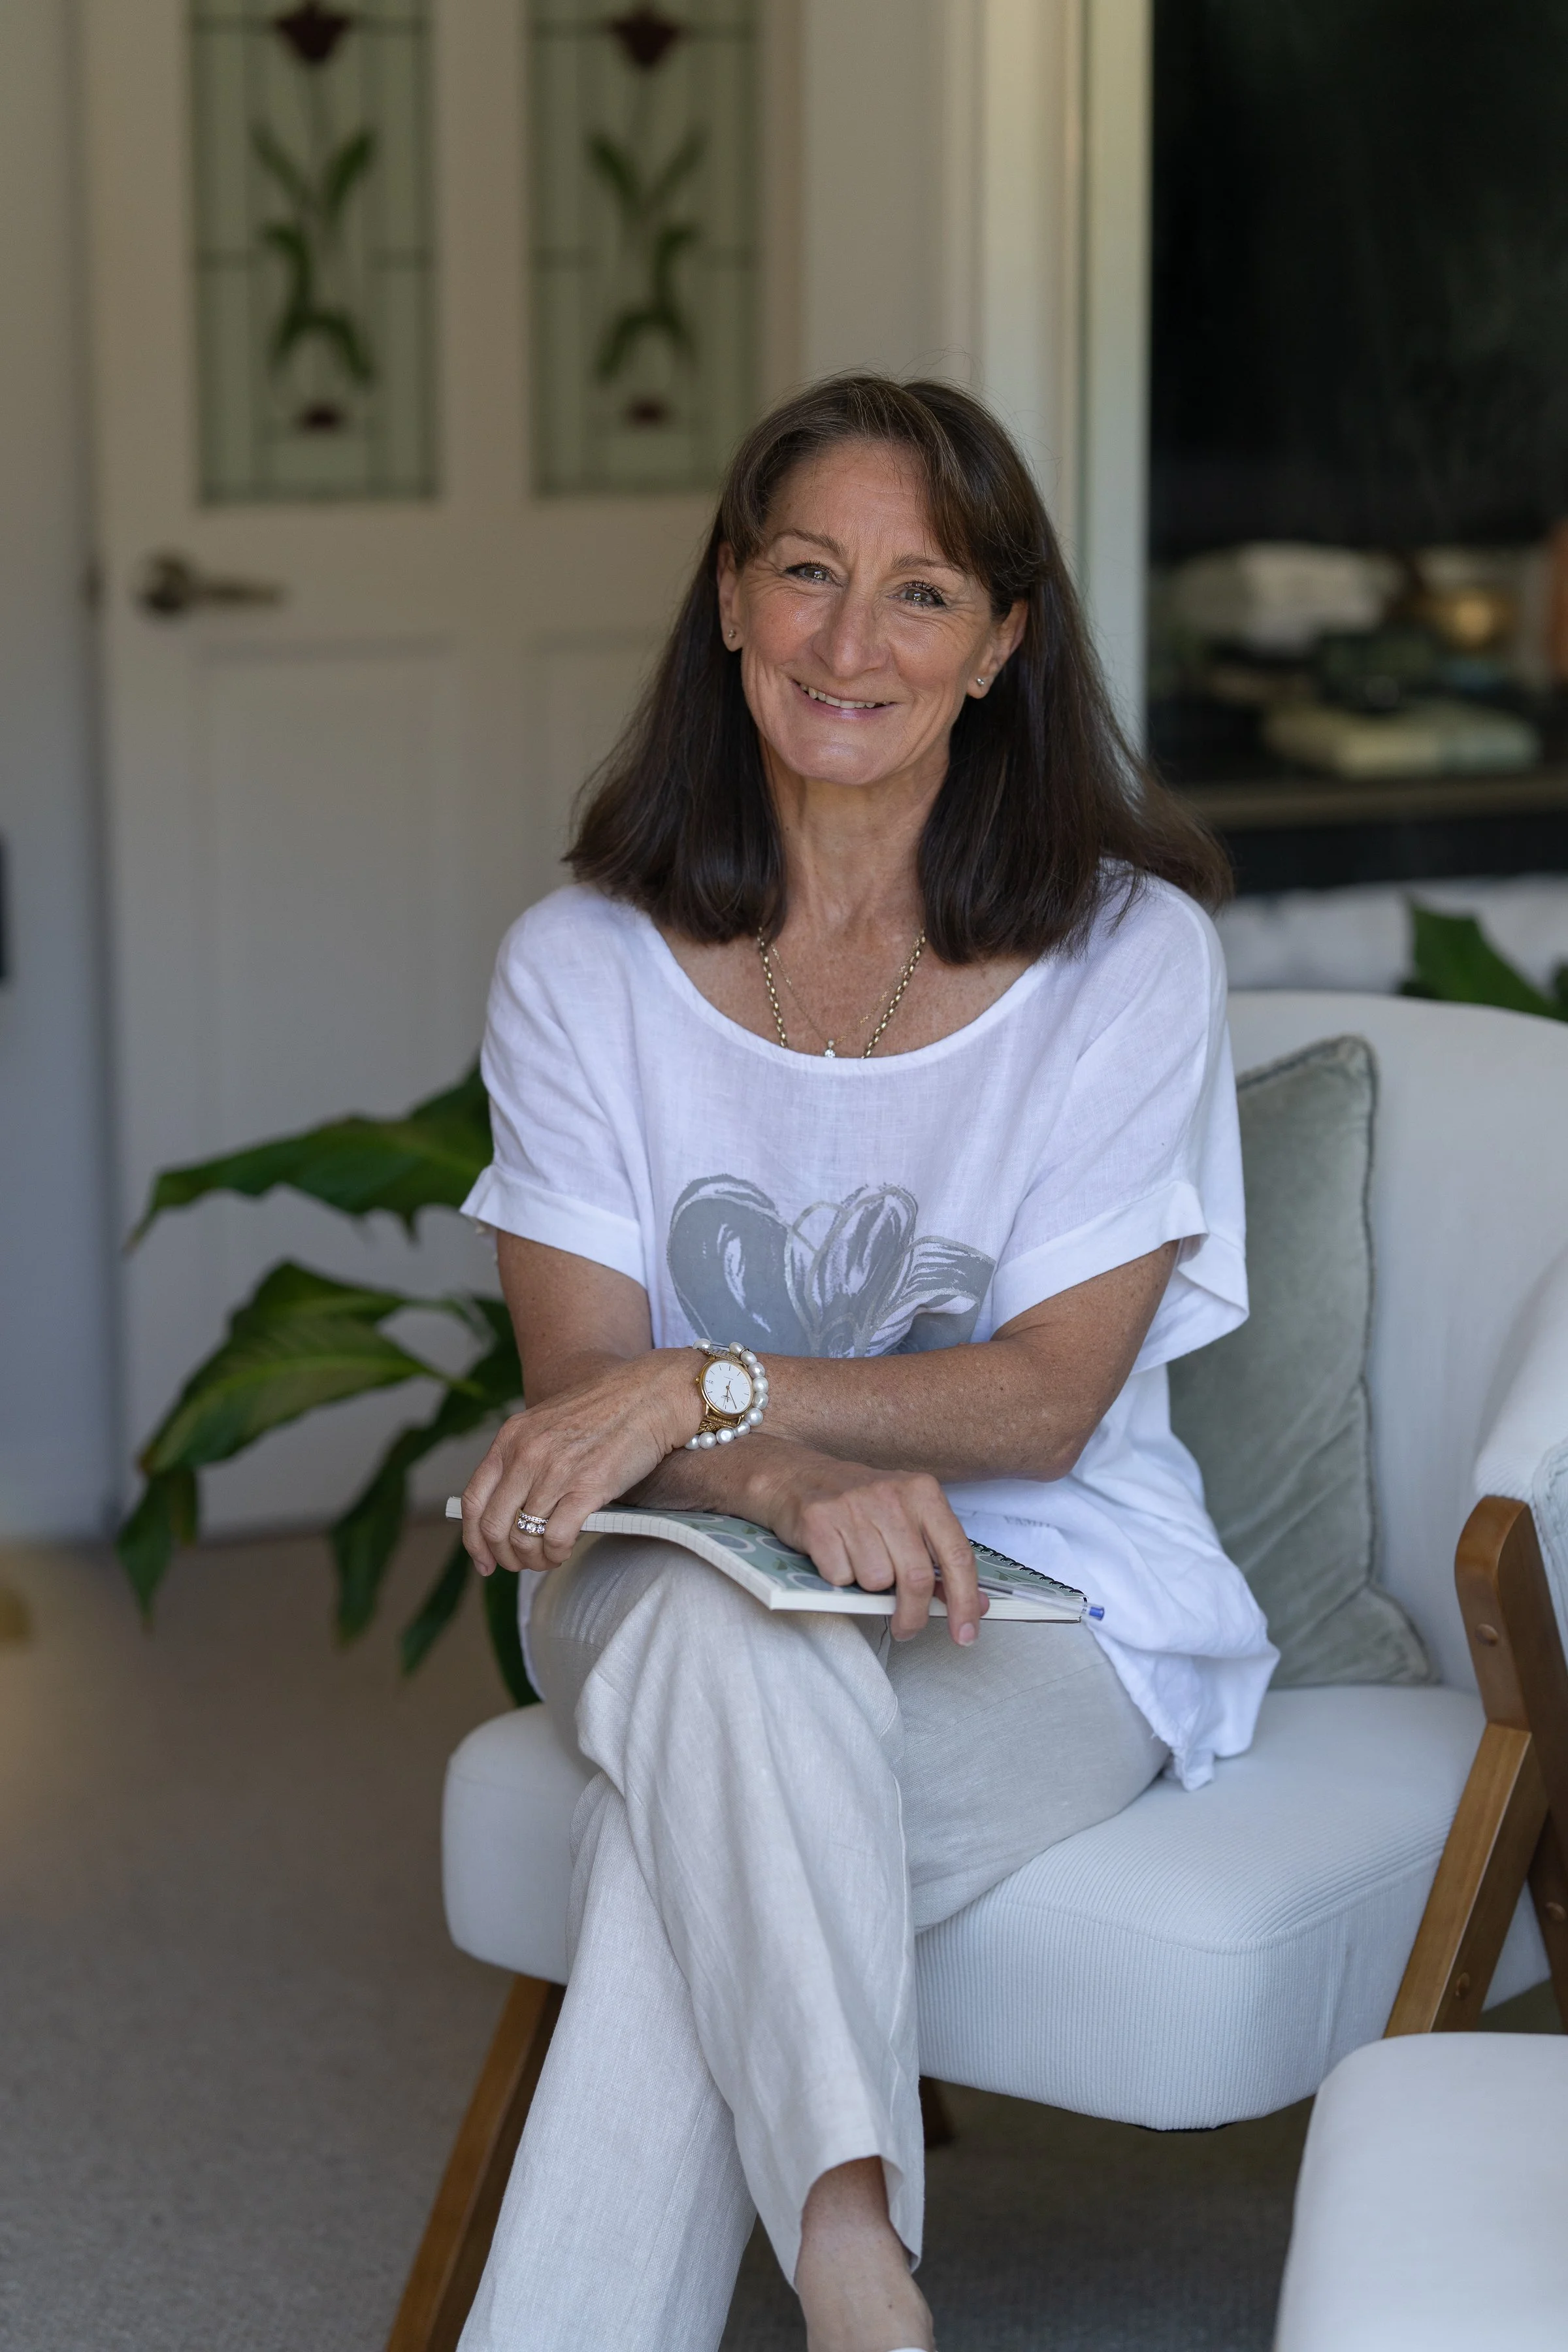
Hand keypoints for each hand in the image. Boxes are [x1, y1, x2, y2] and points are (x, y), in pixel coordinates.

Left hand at [462, 1350, 698, 1574]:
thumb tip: (509, 1506)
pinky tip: (564, 1551)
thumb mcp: (547, 1424)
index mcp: (510, 1438)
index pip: (474, 1500)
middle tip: (522, 1563)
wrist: (649, 1396)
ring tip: (547, 1559)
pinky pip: (555, 1539)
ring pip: (524, 1538)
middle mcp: (526, 1454)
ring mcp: (555, 1471)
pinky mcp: (587, 1487)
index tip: (485, 1560)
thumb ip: (523, 1457)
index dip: (474, 1539)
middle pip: (494, 1527)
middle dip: (505, 1556)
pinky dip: (555, 1555)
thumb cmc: (605, 1412)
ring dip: (533, 1559)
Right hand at [755, 1448, 986, 1645]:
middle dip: (912, 1615)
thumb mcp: (906, 1519)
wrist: (795, 1477)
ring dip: (868, 1587)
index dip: (965, 1602)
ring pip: (876, 1582)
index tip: (966, 1634)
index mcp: (923, 1492)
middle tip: (905, 1628)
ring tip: (858, 1563)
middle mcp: (892, 1495)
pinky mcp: (819, 1521)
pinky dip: (839, 1579)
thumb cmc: (859, 1504)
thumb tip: (975, 1603)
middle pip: (916, 1579)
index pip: (957, 1556)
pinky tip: (835, 1555)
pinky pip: (841, 1578)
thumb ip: (939, 1558)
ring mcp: (854, 1506)